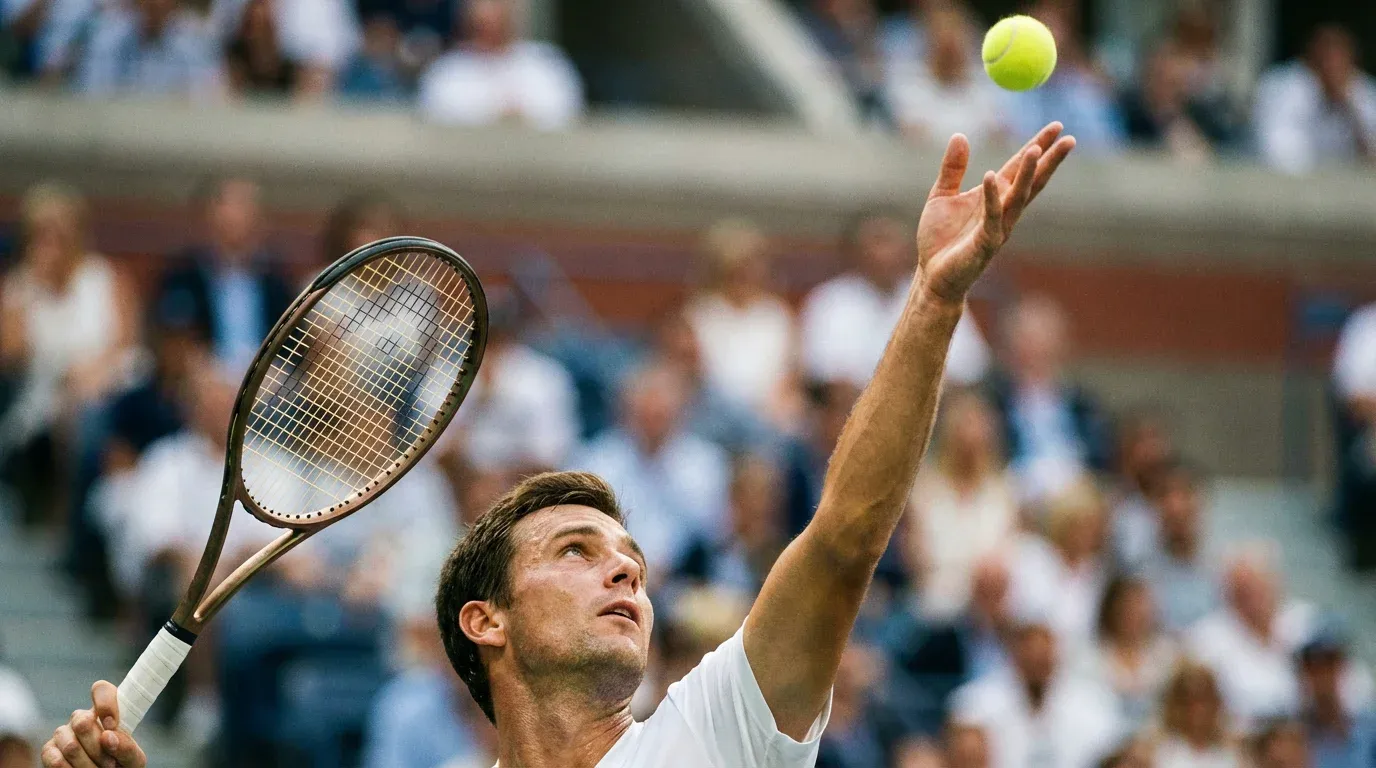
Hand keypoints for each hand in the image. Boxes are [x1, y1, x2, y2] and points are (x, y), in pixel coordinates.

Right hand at [42, 681, 145, 767]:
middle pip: (83, 722)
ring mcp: (63, 733)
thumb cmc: (121, 764)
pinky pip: (55, 760)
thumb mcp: (133, 758)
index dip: (106, 705)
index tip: (113, 726)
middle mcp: (82, 718)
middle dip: (99, 749)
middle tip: (111, 764)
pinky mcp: (49, 750)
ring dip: (87, 765)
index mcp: (105, 712)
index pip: (102, 690)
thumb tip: (108, 737)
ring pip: (70, 746)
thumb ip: (127, 747)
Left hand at [917, 123, 1074, 304]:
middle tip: (1069, 138)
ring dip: (1027, 174)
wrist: (932, 276)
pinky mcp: (985, 243)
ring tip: (1036, 150)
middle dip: (1049, 160)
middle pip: (1031, 181)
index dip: (1037, 147)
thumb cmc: (940, 239)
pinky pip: (991, 217)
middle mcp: (1003, 211)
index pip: (1020, 168)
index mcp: (995, 197)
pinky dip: (992, 196)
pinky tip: (993, 176)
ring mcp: (997, 228)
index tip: (1056, 127)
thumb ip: (953, 168)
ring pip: (1017, 197)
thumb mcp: (942, 195)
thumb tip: (959, 135)